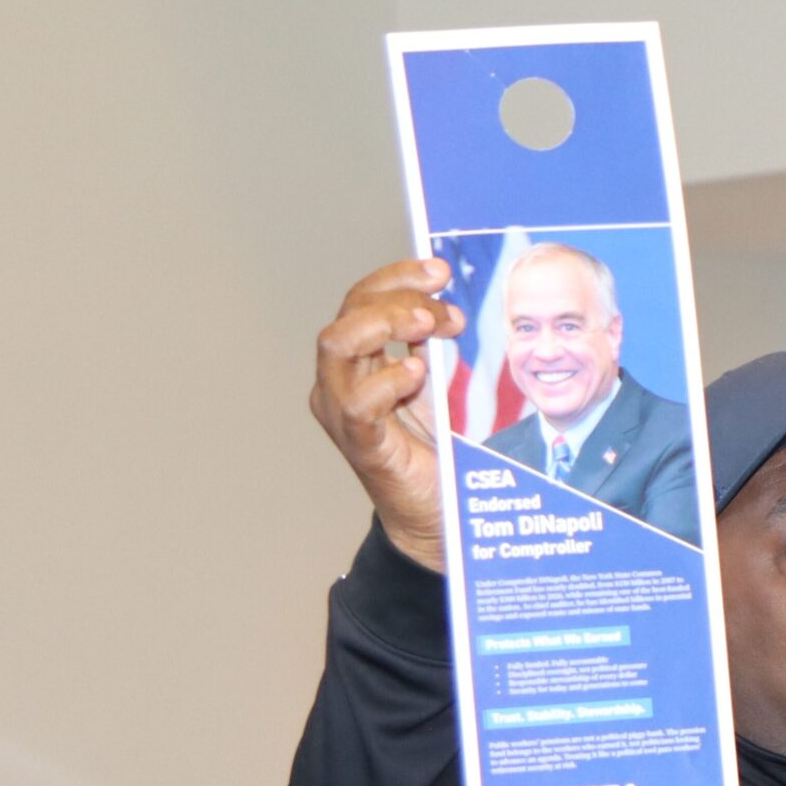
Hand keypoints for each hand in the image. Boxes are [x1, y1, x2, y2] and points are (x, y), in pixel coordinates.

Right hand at [309, 258, 464, 571]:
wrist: (438, 516)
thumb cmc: (435, 450)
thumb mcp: (437, 382)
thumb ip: (431, 344)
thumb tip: (448, 298)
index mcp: (357, 362)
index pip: (362, 300)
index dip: (398, 277)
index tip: (438, 269)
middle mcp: (339, 382)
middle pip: (348, 313)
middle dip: (397, 295)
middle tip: (442, 307)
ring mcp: (343, 414)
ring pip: (337, 345)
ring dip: (384, 324)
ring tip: (428, 326)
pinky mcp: (361, 445)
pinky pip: (358, 403)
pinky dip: (386, 380)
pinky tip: (417, 373)